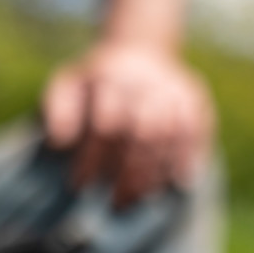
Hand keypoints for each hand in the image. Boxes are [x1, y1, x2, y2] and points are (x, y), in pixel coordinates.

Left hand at [41, 42, 213, 207]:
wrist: (138, 49)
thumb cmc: (94, 82)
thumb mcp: (67, 86)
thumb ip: (57, 111)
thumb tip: (59, 141)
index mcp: (109, 78)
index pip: (105, 125)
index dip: (93, 158)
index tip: (80, 185)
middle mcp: (145, 81)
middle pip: (142, 133)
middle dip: (128, 172)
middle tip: (115, 203)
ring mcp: (173, 88)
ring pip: (170, 135)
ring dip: (155, 172)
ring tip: (138, 199)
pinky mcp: (194, 97)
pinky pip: (196, 131)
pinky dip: (187, 158)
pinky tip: (177, 183)